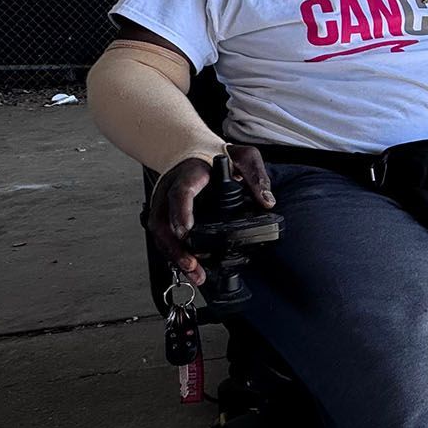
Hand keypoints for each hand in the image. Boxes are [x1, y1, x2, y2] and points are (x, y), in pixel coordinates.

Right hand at [148, 145, 273, 283]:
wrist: (197, 154)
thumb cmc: (218, 157)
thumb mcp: (243, 157)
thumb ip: (256, 175)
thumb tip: (266, 201)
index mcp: (189, 174)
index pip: (181, 192)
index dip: (180, 211)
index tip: (185, 231)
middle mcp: (171, 190)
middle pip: (163, 220)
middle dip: (175, 246)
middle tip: (192, 264)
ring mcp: (166, 205)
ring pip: (161, 233)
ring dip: (175, 256)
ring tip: (194, 273)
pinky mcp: (167, 217)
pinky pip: (165, 238)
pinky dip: (175, 255)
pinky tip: (189, 269)